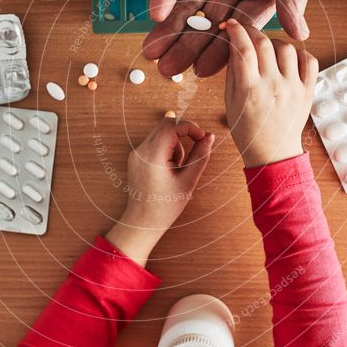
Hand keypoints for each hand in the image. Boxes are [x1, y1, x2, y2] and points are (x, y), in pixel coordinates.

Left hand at [106, 118, 213, 265]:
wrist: (142, 222)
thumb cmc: (165, 206)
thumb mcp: (188, 181)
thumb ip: (200, 156)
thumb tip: (209, 136)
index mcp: (152, 156)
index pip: (171, 125)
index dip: (190, 127)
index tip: (202, 138)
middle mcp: (140, 150)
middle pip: (165, 124)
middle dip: (183, 133)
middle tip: (193, 151)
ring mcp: (136, 153)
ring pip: (161, 132)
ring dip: (175, 143)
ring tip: (177, 168)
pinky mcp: (136, 157)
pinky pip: (155, 142)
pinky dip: (167, 149)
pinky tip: (168, 168)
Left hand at [143, 0, 338, 76]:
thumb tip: (301, 34)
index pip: (244, 27)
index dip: (225, 49)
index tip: (205, 72)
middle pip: (211, 22)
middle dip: (189, 46)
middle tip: (168, 71)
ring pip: (189, 4)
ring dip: (171, 28)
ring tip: (153, 53)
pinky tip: (155, 12)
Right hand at [225, 19, 317, 167]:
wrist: (272, 153)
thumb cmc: (247, 129)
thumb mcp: (230, 100)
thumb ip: (233, 71)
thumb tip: (234, 44)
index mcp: (250, 90)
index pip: (243, 49)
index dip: (236, 31)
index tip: (231, 25)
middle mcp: (273, 86)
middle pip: (265, 43)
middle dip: (253, 32)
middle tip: (248, 32)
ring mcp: (293, 88)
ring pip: (287, 48)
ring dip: (275, 42)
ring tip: (268, 50)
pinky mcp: (308, 92)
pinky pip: (309, 61)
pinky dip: (299, 54)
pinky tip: (289, 59)